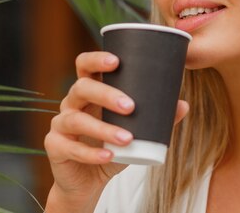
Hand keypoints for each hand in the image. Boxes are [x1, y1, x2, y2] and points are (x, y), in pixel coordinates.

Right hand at [44, 51, 188, 211]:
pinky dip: (91, 153)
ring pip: (76, 119)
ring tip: (127, 138)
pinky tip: (108, 156)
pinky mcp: (54, 147)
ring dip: (103, 128)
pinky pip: (70, 148)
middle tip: (131, 107)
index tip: (117, 61)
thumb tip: (184, 105)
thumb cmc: (114, 146)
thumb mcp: (137, 131)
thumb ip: (158, 118)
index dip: (97, 59)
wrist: (90, 180)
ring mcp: (60, 124)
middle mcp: (72, 103)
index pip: (85, 65)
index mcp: (90, 91)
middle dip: (106, 94)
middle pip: (82, 87)